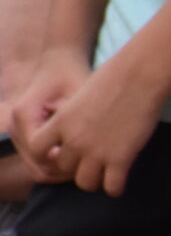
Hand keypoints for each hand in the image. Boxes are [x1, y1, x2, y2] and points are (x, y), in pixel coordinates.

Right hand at [11, 49, 91, 181]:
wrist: (57, 63)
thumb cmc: (71, 75)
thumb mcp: (78, 93)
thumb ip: (77, 119)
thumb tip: (83, 146)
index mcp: (24, 114)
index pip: (40, 153)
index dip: (66, 162)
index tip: (89, 158)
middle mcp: (14, 126)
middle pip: (37, 167)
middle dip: (64, 173)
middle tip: (91, 168)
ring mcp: (17, 134)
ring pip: (37, 169)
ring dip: (61, 172)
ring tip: (87, 166)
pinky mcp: (25, 138)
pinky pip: (39, 163)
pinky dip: (57, 166)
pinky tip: (80, 160)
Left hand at [17, 52, 163, 196]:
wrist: (140, 76)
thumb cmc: (116, 77)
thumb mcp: (83, 94)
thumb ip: (76, 116)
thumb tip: (80, 128)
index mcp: (62, 121)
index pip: (38, 148)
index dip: (49, 152)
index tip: (64, 149)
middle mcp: (75, 139)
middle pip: (64, 168)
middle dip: (77, 166)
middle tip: (92, 160)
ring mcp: (97, 152)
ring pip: (85, 184)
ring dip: (95, 180)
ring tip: (106, 172)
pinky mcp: (120, 159)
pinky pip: (112, 188)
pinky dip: (116, 187)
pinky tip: (122, 176)